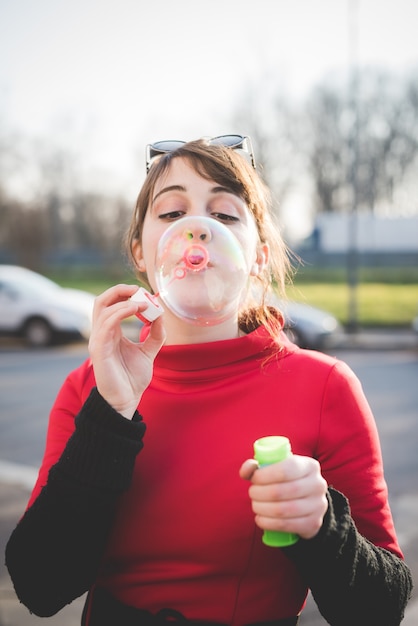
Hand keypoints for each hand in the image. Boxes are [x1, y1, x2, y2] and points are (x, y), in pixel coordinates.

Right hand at [88, 284, 165, 417]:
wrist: (126, 400)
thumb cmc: (132, 378)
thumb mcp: (148, 351)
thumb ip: (155, 334)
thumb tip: (161, 315)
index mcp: (110, 332)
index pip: (110, 304)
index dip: (125, 294)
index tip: (145, 293)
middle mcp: (101, 333)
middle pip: (101, 301)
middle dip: (119, 290)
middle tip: (139, 289)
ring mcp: (98, 341)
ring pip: (103, 309)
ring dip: (124, 301)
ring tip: (143, 303)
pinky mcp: (99, 350)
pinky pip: (106, 324)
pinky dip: (120, 313)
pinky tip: (136, 311)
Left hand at [239, 454, 327, 539]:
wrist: (310, 503)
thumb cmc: (287, 482)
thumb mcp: (277, 469)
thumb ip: (258, 467)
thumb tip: (246, 470)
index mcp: (309, 466)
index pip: (284, 470)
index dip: (264, 475)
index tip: (254, 479)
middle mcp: (317, 484)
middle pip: (281, 491)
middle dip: (260, 493)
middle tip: (252, 493)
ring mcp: (318, 505)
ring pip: (283, 510)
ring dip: (262, 509)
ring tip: (255, 506)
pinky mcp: (313, 523)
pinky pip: (286, 525)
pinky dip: (268, 523)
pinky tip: (260, 519)